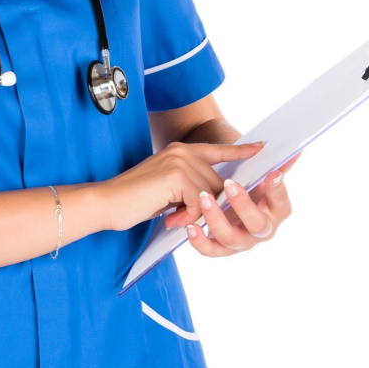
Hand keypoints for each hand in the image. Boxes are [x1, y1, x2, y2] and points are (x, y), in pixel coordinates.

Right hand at [96, 140, 266, 232]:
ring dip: (195, 214)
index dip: (240, 150)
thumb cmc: (134, 200)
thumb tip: (213, 197)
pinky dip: (188, 216)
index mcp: (180, 151)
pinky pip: (199, 202)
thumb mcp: (167, 190)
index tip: (262, 147)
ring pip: (210, 193)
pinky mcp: (175, 175)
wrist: (107, 203)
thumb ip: (189, 186)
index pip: (217, 149)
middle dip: (208, 206)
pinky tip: (170, 219)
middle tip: (179, 218)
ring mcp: (179, 161)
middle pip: (217, 181)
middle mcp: (181, 151)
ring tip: (173, 220)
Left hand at [171, 155, 297, 257]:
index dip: (278, 191)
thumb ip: (277, 166)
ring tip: (203, 197)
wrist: (229, 203)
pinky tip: (191, 226)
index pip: (281, 204)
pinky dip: (200, 241)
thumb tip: (294, 151)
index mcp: (276, 211)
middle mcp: (262, 230)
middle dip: (244, 205)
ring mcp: (242, 241)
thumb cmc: (249, 187)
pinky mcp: (222, 248)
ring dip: (216, 218)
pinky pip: (211, 250)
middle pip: (258, 225)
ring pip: (231, 237)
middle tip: (230, 184)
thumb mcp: (261, 176)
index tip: (271, 174)